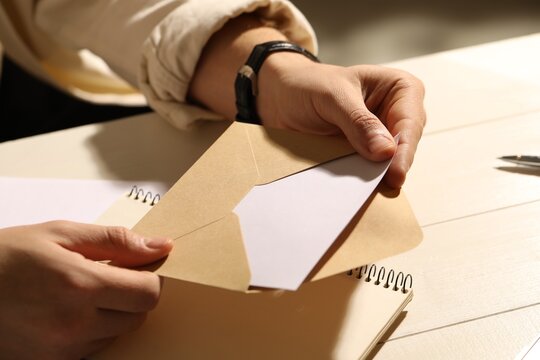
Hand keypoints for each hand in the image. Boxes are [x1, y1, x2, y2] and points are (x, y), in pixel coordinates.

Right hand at [0, 221, 172, 359]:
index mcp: (80, 286)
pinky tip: (69, 311)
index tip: (139, 268)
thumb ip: (116, 241)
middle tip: (108, 276)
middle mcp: (74, 324)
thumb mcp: (61, 233)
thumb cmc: (6, 256)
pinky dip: (92, 330)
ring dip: (112, 313)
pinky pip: (94, 348)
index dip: (150, 278)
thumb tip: (160, 246)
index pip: (148, 293)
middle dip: (132, 295)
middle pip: (138, 316)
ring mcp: (62, 349)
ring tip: (81, 292)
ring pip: (117, 333)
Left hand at [257, 53, 425, 187]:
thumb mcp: (332, 96)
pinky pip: (369, 170)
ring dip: (378, 176)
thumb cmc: (308, 83)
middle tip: (385, 187)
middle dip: (394, 166)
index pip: (410, 122)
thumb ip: (358, 122)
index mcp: (400, 89)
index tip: (395, 174)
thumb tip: (386, 151)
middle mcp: (397, 113)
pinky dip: (363, 179)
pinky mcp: (365, 153)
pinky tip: (357, 189)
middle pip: (405, 146)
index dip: (404, 150)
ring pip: (389, 162)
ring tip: (370, 192)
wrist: (281, 95)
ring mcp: (382, 136)